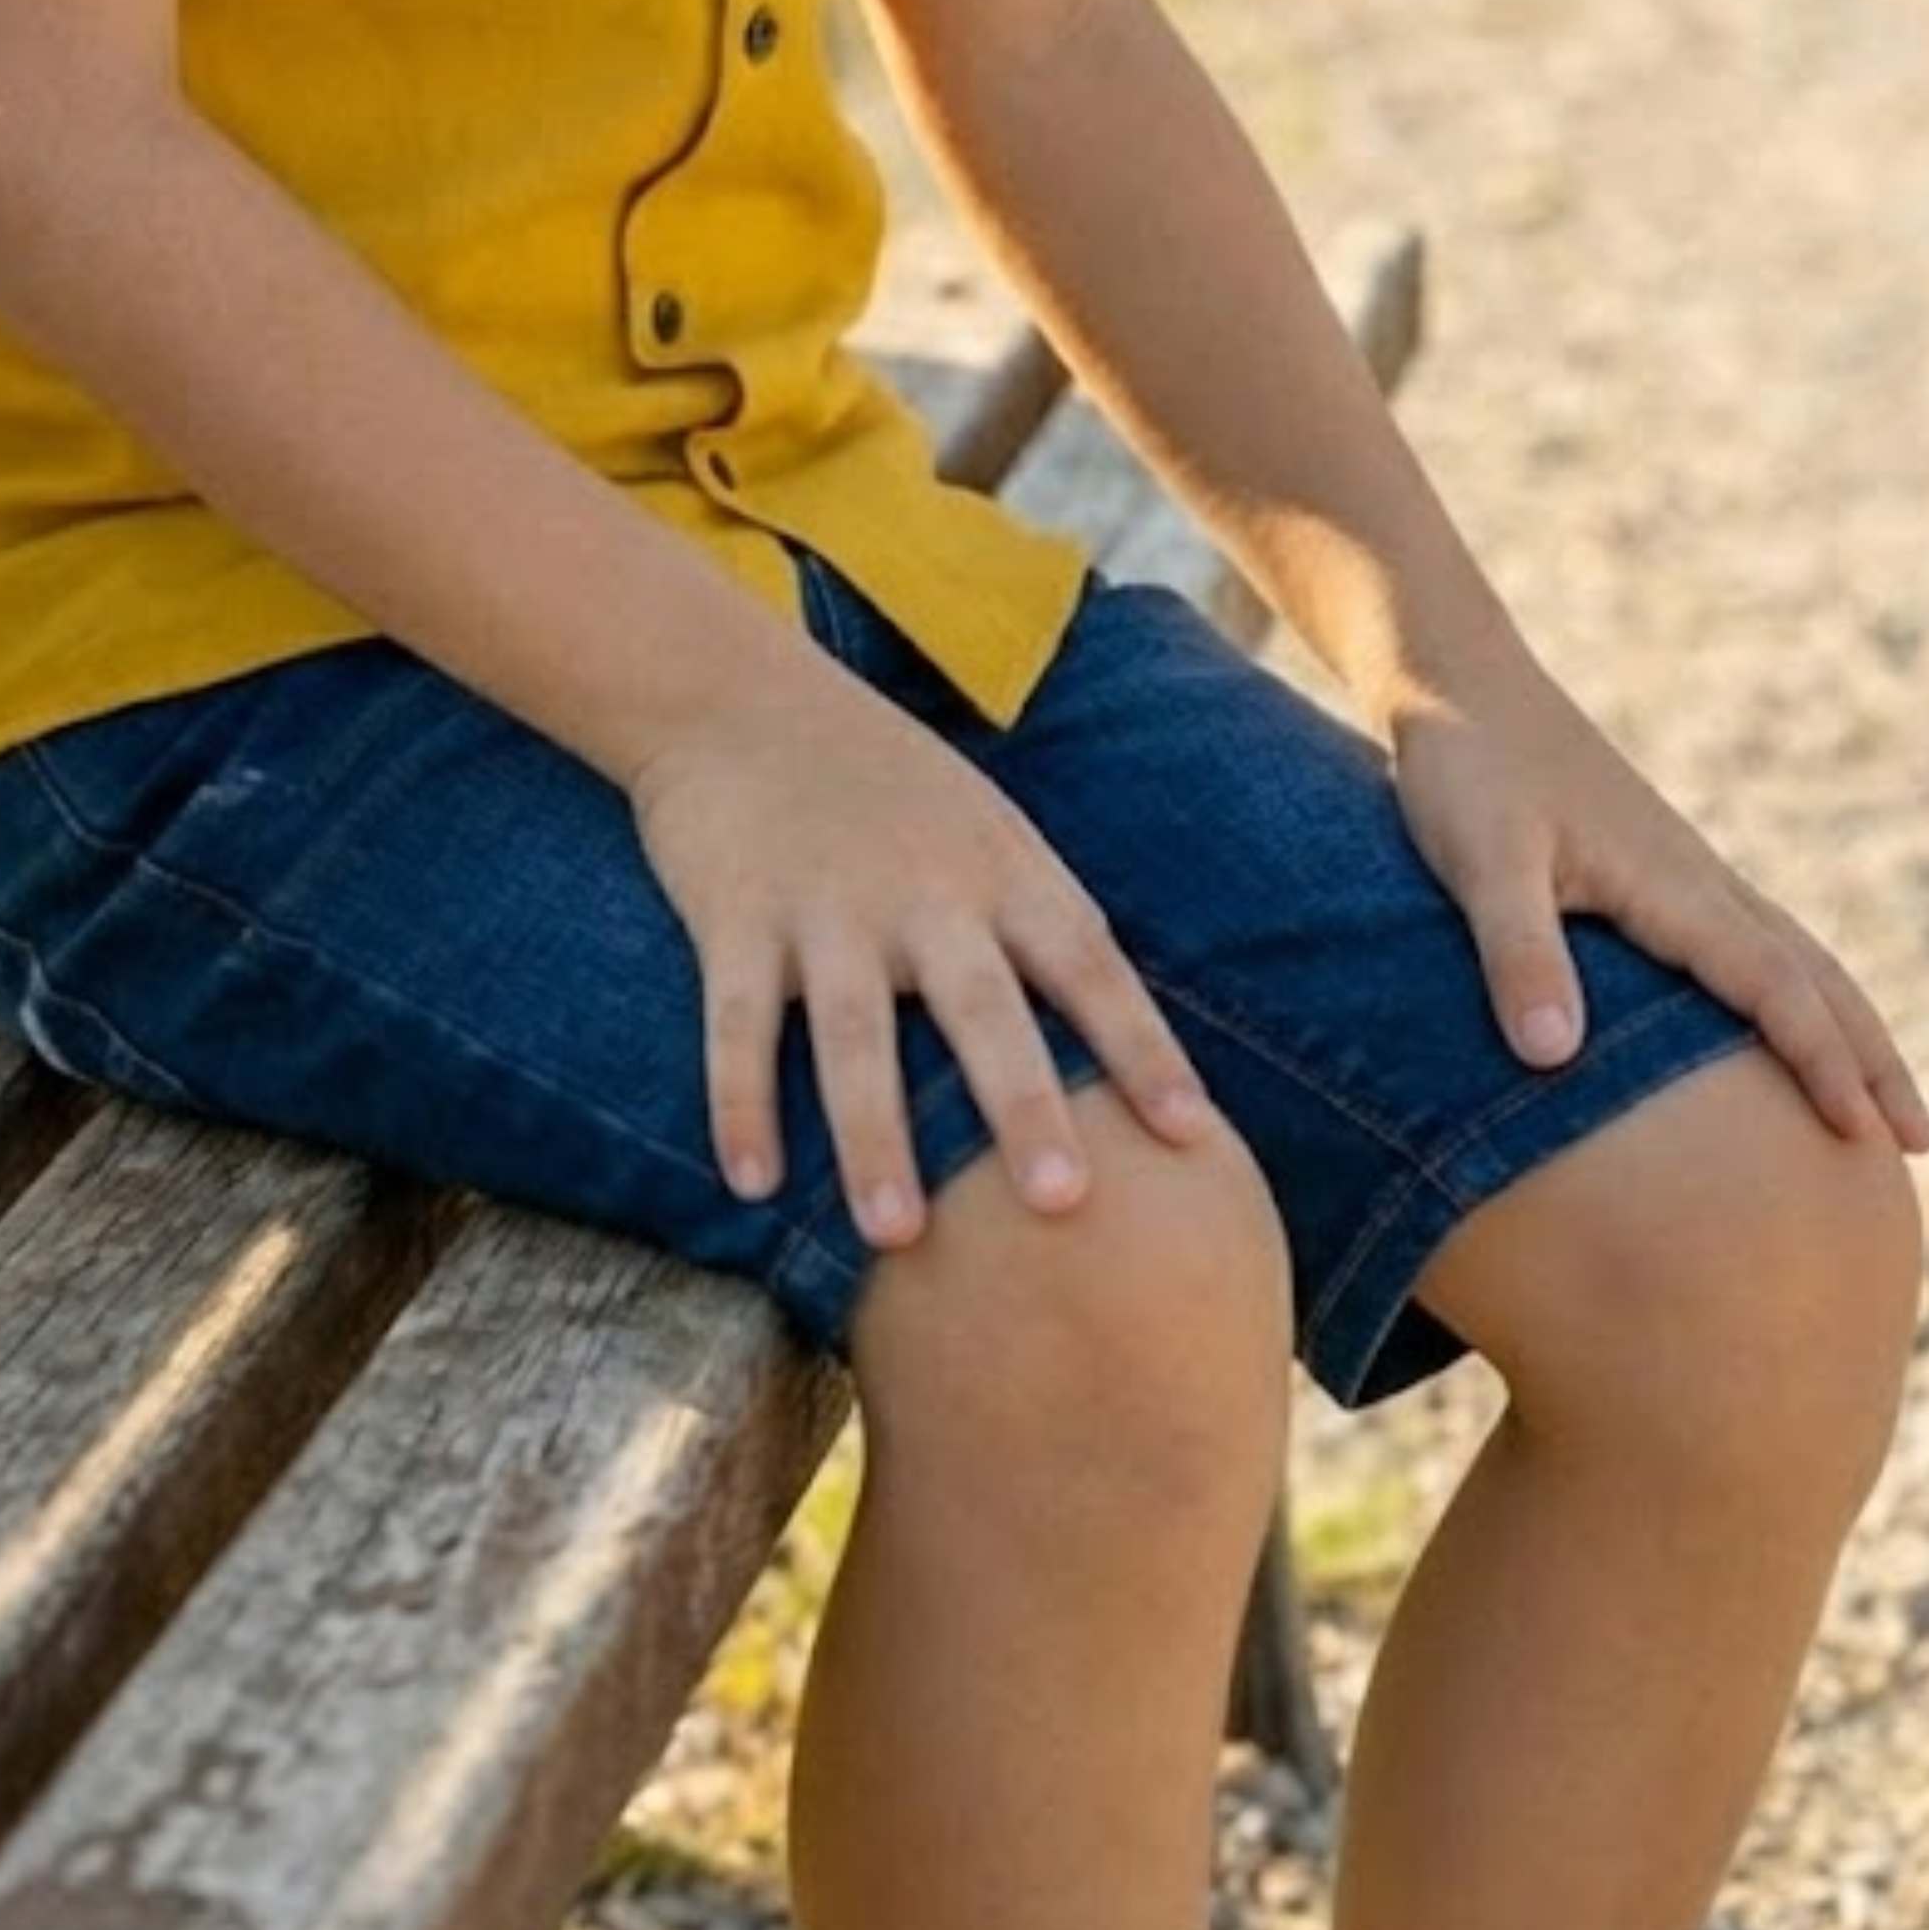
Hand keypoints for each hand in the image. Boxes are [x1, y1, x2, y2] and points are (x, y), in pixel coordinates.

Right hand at [624, 655, 1214, 1248]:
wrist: (736, 696)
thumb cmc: (883, 785)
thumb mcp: (983, 828)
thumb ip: (1038, 922)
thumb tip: (1127, 1049)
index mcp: (998, 868)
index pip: (1085, 962)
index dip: (1139, 1046)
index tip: (1192, 1134)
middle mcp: (923, 888)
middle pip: (981, 1005)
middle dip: (1023, 1101)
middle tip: (1061, 1202)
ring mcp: (826, 902)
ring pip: (855, 1030)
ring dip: (874, 1134)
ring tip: (895, 1233)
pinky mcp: (735, 912)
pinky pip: (739, 1019)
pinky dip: (740, 1100)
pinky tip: (752, 1179)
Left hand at [1389, 656, 1928, 1154]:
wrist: (1456, 675)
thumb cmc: (1465, 768)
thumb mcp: (1480, 861)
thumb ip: (1517, 952)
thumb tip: (1553, 1058)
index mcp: (1672, 883)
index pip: (1774, 986)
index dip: (1822, 1062)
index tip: (1866, 1135)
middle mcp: (1697, 877)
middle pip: (1813, 974)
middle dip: (1871, 1057)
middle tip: (1925, 1140)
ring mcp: (1682, 868)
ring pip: (1793, 954)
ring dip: (1846, 1024)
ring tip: (1884, 1098)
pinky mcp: (1655, 865)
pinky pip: (1753, 939)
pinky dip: (1796, 989)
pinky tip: (1785, 1018)